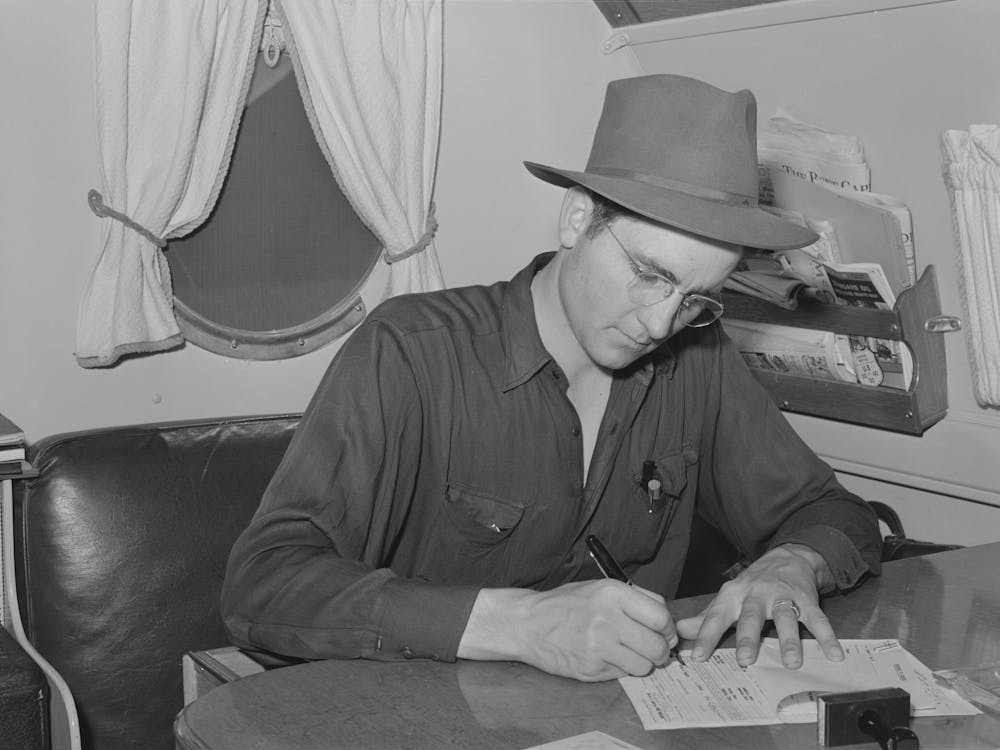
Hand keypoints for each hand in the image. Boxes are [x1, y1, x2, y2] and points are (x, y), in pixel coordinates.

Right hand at [458, 580, 677, 681]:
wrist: (527, 623)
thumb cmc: (565, 604)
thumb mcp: (599, 588)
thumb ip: (634, 598)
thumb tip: (666, 618)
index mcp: (612, 593)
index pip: (661, 617)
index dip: (668, 629)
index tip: (665, 633)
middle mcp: (607, 618)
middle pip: (657, 645)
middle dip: (661, 651)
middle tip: (653, 649)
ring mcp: (598, 645)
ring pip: (644, 665)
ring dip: (641, 663)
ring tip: (626, 653)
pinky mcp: (591, 667)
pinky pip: (623, 674)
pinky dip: (621, 669)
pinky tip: (606, 657)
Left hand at [675, 544, 841, 668]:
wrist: (787, 557)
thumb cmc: (752, 585)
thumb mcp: (727, 598)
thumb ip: (705, 617)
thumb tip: (678, 632)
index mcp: (734, 596)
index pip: (716, 617)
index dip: (706, 636)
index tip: (698, 657)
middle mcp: (757, 595)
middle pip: (752, 617)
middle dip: (749, 638)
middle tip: (746, 660)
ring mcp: (783, 597)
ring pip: (786, 617)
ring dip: (789, 640)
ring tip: (792, 662)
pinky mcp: (807, 600)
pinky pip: (818, 619)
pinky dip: (827, 637)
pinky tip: (835, 654)